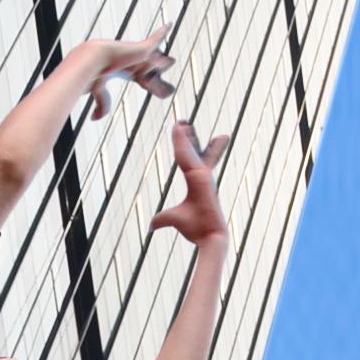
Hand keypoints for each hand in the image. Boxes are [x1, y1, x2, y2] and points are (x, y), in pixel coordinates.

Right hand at [74, 30, 175, 120]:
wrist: (92, 58)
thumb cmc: (92, 72)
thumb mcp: (98, 90)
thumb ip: (102, 103)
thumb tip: (95, 119)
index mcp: (127, 71)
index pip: (145, 81)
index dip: (156, 88)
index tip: (167, 95)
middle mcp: (135, 62)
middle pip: (154, 73)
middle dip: (160, 82)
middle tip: (170, 91)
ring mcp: (140, 54)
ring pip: (159, 61)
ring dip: (163, 63)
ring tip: (171, 62)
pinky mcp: (144, 47)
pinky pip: (156, 38)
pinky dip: (162, 31)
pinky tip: (169, 24)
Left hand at [152, 120, 233, 246]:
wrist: (208, 238)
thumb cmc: (195, 228)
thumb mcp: (173, 219)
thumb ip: (162, 219)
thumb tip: (151, 225)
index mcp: (198, 182)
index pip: (193, 159)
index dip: (190, 146)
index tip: (187, 132)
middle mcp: (202, 177)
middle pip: (196, 151)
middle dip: (190, 137)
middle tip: (184, 123)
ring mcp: (203, 176)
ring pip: (189, 151)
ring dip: (185, 136)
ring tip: (180, 122)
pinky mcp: (201, 176)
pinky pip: (187, 155)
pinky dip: (182, 141)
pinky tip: (177, 129)